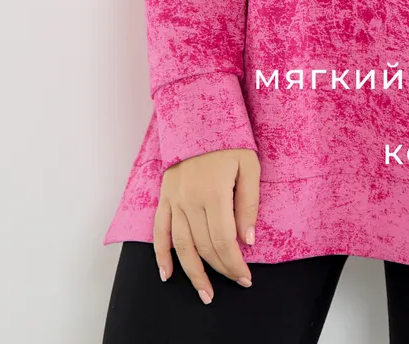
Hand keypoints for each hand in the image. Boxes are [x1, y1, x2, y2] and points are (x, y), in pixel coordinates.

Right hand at [153, 147, 260, 303]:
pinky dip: (161, 254)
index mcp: (214, 193)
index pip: (224, 240)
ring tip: (205, 293)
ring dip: (193, 273)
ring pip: (181, 245)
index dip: (235, 263)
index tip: (246, 277)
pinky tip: (167, 273)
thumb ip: (248, 204)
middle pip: (204, 246)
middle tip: (235, 282)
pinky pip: (159, 231)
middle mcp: (190, 200)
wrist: (199, 114)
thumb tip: (248, 240)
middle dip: (221, 269)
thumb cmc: (230, 139)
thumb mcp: (249, 166)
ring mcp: (174, 199)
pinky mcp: (165, 196)